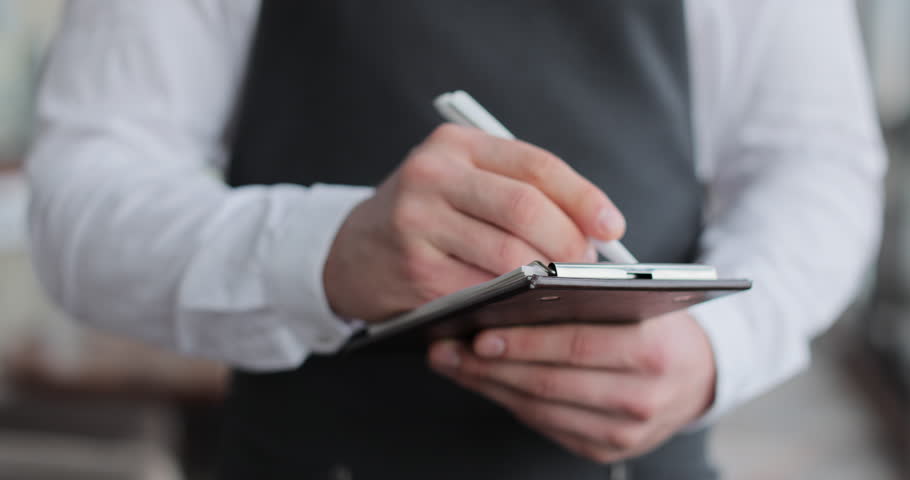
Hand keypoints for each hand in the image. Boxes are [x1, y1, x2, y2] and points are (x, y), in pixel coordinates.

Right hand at [323, 124, 624, 320]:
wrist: (350, 252)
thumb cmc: (423, 217)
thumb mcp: (460, 183)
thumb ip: (516, 192)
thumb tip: (592, 230)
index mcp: (456, 145)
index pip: (535, 165)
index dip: (582, 197)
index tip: (612, 226)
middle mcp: (433, 174)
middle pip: (525, 208)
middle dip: (568, 243)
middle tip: (586, 266)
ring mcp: (418, 221)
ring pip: (508, 254)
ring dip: (546, 277)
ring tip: (562, 286)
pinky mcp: (414, 268)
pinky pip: (482, 290)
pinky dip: (512, 303)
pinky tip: (523, 306)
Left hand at [428, 311, 715, 462]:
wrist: (697, 374)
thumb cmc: (655, 325)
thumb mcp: (636, 298)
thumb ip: (586, 293)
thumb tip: (514, 292)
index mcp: (654, 348)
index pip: (577, 344)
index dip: (524, 341)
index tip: (478, 331)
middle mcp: (643, 396)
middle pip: (550, 382)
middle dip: (490, 365)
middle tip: (446, 347)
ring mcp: (625, 431)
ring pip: (540, 408)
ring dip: (488, 385)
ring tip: (452, 361)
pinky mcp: (606, 450)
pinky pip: (545, 425)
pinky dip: (508, 401)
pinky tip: (483, 381)